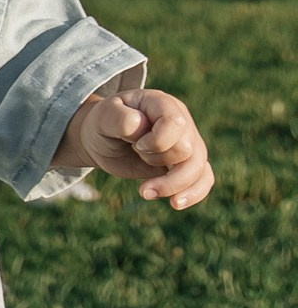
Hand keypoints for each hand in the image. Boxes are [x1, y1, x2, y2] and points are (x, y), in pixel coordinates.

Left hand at [62, 88, 213, 208]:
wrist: (102, 141)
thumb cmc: (103, 124)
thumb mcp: (103, 117)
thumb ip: (118, 118)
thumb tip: (139, 125)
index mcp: (162, 104)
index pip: (175, 123)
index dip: (157, 141)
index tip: (135, 145)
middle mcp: (181, 122)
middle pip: (187, 150)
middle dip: (158, 160)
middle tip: (136, 154)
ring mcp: (187, 143)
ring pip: (199, 168)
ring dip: (173, 185)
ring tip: (145, 192)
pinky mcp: (186, 164)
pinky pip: (204, 179)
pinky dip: (193, 194)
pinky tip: (175, 203)